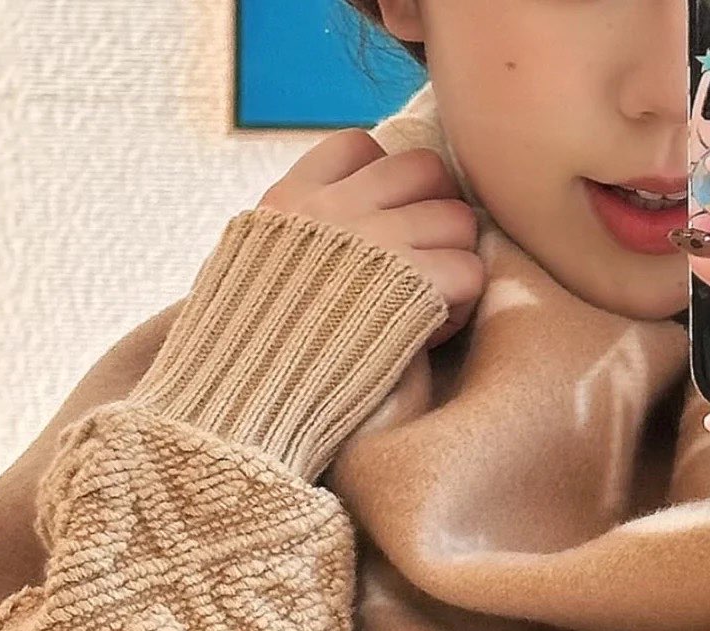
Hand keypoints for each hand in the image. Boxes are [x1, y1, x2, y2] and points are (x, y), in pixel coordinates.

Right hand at [257, 130, 484, 349]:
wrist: (243, 405)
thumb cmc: (239, 358)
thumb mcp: (243, 274)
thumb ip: (286, 243)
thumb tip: (320, 239)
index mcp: (291, 201)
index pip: (361, 147)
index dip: (384, 186)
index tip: (376, 233)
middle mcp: (336, 209)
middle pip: (425, 169)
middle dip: (433, 214)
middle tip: (420, 267)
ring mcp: (376, 243)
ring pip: (458, 219)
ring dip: (454, 262)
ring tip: (428, 306)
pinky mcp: (412, 287)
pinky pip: (470, 272)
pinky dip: (461, 306)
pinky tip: (430, 334)